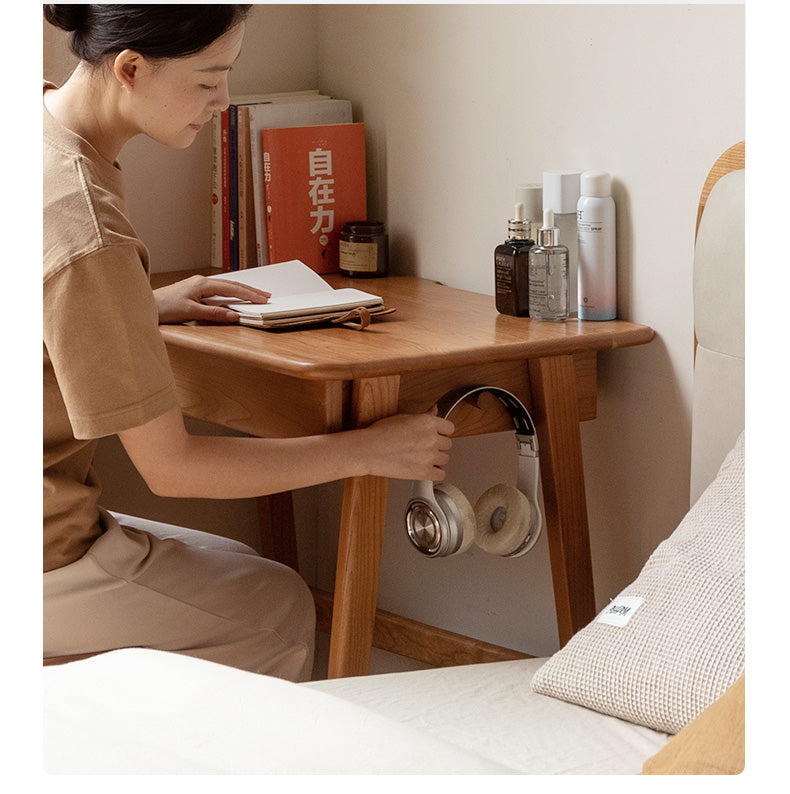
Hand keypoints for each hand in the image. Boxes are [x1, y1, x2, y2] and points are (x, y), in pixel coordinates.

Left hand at [153, 275, 270, 324]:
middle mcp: (202, 281)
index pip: (232, 288)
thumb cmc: (164, 308)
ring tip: (256, 295)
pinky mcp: (195, 290)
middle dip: (250, 290)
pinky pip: (219, 290)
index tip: (263, 299)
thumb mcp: (191, 313)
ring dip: (242, 290)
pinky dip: (231, 292)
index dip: (249, 294)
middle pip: (232, 284)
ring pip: (226, 286)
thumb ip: (214, 314)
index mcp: (203, 284)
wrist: (144, 304)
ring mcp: (198, 285)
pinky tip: (236, 295)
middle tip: (266, 295)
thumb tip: (234, 315)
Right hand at [361, 407, 454, 481]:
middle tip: (424, 447)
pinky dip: (435, 473)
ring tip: (421, 457)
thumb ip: (424, 416)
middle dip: (437, 445)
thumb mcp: (403, 418)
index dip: (442, 432)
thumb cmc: (380, 433)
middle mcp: (431, 439)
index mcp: (428, 423)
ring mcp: (429, 456)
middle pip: (448, 444)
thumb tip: (435, 410)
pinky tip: (426, 469)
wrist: (368, 450)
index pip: (450, 428)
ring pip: (445, 459)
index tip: (437, 435)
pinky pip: (441, 474)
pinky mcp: (424, 472)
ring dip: (436, 459)